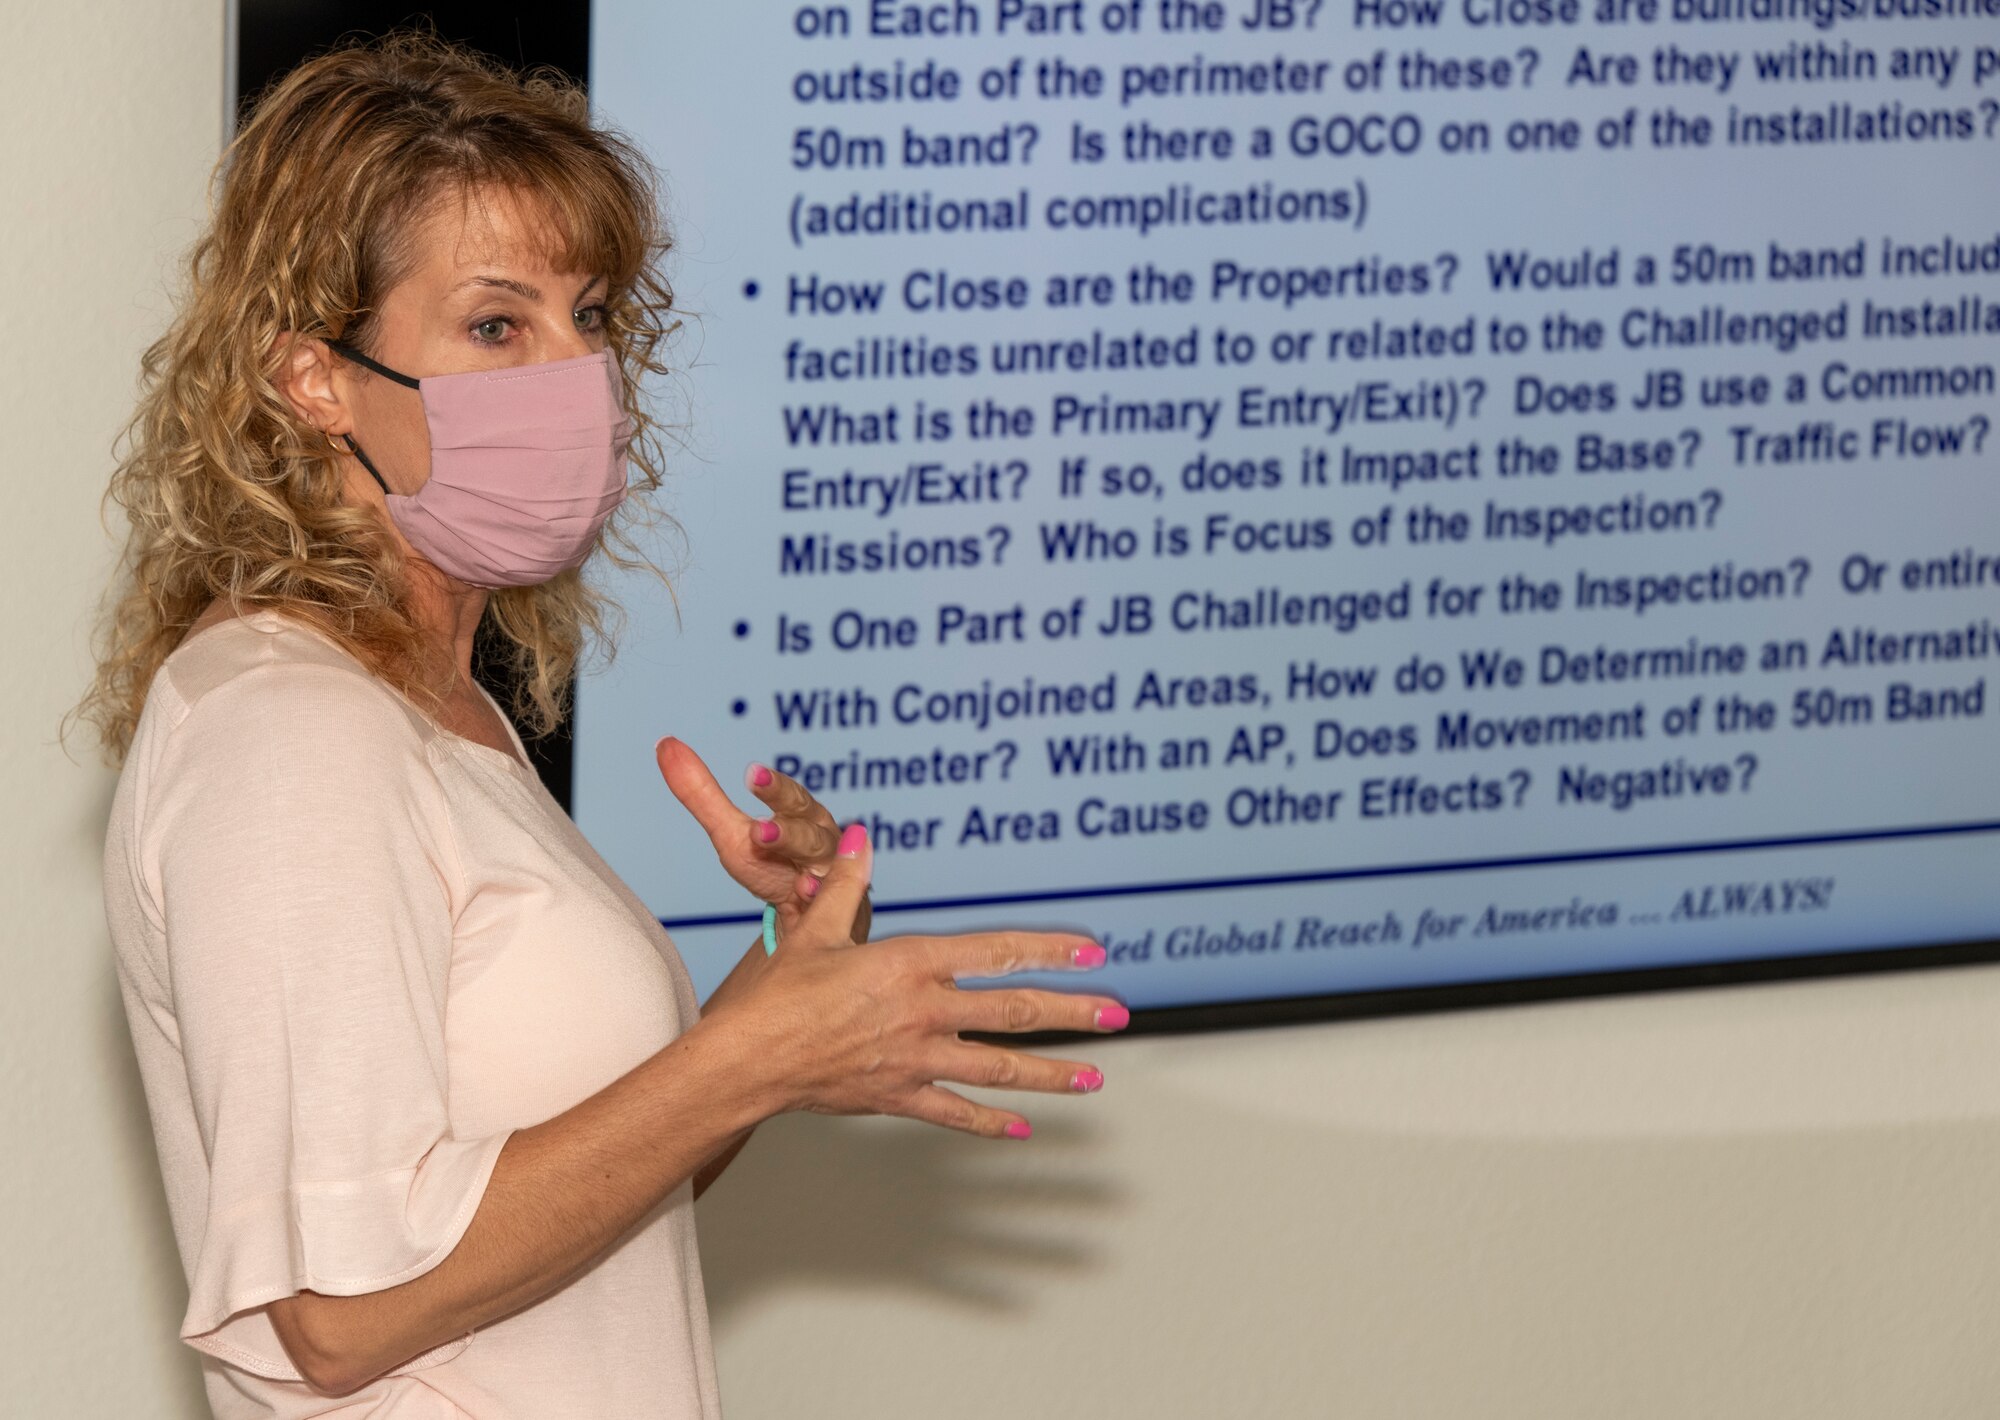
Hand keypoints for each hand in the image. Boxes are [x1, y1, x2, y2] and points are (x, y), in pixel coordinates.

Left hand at [655, 736, 865, 942]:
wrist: (806, 914)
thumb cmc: (771, 864)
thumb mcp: (731, 833)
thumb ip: (701, 794)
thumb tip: (665, 744)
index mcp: (801, 816)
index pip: (789, 797)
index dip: (773, 787)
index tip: (752, 775)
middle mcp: (822, 841)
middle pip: (807, 832)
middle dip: (786, 831)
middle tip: (759, 832)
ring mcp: (832, 876)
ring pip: (821, 866)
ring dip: (805, 865)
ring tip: (787, 867)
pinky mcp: (837, 909)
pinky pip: (833, 904)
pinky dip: (818, 898)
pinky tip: (804, 892)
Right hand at [713, 821, 1127, 1139]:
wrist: (748, 1060)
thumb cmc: (778, 993)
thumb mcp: (814, 928)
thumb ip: (846, 883)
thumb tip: (860, 836)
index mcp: (910, 963)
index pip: (996, 952)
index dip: (1049, 951)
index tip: (1091, 953)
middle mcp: (923, 1011)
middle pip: (1013, 1012)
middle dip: (1071, 1013)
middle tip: (1117, 1015)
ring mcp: (915, 1059)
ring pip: (999, 1068)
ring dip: (1050, 1074)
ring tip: (1093, 1078)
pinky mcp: (898, 1097)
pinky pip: (956, 1112)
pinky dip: (991, 1121)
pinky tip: (1023, 1127)